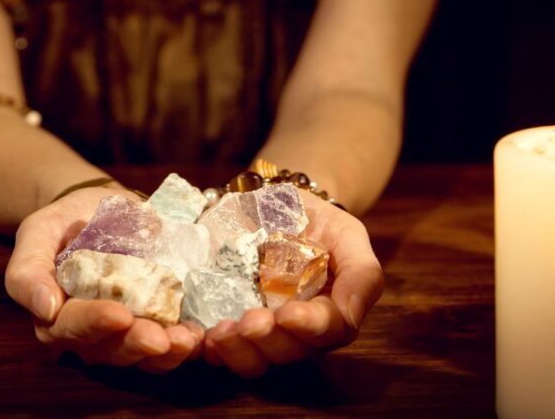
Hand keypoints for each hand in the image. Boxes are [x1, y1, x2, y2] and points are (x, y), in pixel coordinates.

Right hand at [5, 186, 203, 371]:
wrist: (99, 209)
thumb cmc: (64, 222)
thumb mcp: (38, 232)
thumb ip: (29, 269)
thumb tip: (45, 308)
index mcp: (56, 315)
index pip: (71, 327)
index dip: (94, 324)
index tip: (118, 314)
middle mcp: (90, 333)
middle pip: (110, 350)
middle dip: (136, 344)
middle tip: (160, 338)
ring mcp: (124, 333)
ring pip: (142, 356)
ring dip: (167, 353)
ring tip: (187, 340)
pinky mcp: (154, 324)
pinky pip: (168, 345)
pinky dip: (185, 344)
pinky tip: (199, 334)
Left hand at [203, 191, 383, 377]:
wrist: (275, 204)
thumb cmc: (318, 223)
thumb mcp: (348, 235)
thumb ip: (361, 273)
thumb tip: (348, 314)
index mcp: (331, 314)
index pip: (330, 332)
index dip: (310, 328)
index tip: (288, 313)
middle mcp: (298, 332)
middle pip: (290, 353)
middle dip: (268, 341)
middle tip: (248, 321)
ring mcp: (263, 333)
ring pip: (256, 361)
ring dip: (238, 351)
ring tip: (221, 331)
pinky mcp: (231, 325)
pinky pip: (223, 351)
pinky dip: (213, 350)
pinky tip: (203, 338)